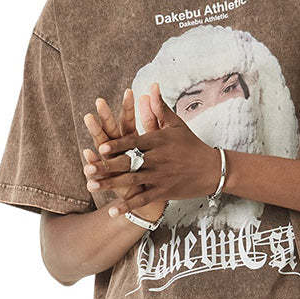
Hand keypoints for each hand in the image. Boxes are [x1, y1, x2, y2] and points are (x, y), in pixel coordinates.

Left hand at [88, 82, 223, 215]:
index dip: (118, 146)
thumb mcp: (176, 125)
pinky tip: (112, 211)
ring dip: (110, 185)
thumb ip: (160, 108)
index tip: (102, 148)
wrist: (212, 170)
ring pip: (132, 181)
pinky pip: (143, 199)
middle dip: (107, 167)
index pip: (135, 143)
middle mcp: (158, 159)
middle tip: (87, 169)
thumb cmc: (191, 145)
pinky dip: (127, 206)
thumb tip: (151, 87)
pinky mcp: (164, 192)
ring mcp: (160, 177)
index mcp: (159, 141)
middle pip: (128, 163)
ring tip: (91, 187)